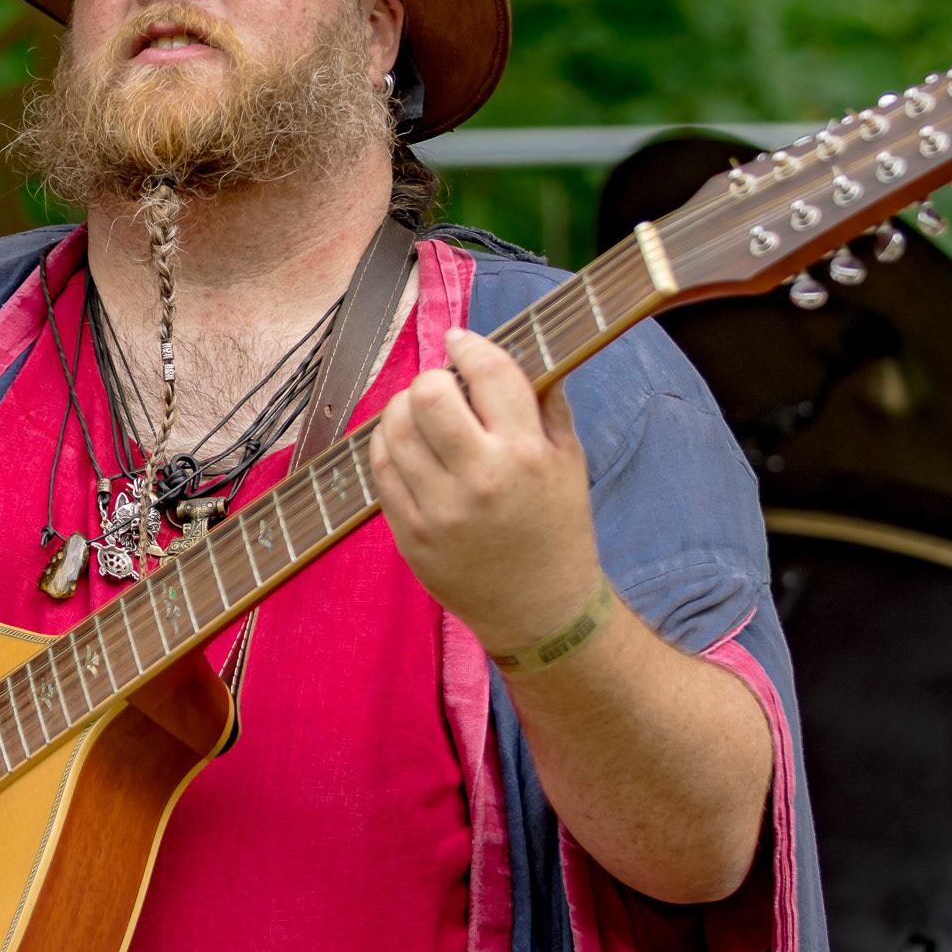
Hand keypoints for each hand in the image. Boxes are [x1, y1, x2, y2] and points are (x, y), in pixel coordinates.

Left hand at [370, 328, 600, 654]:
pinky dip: (387, 445)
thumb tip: (523, 348)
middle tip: (441, 388)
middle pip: (429, 395)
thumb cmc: (557, 528)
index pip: (489, 373)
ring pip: (395, 429)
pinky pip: (380, 470)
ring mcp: (441, 510)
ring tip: (419, 414)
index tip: (460, 342)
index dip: (468, 346)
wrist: (541, 609)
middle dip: (432, 379)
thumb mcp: (570, 462)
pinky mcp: (411, 535)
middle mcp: (482, 479)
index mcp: (528, 454)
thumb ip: (547, 403)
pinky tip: (404, 444)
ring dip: (402, 409)